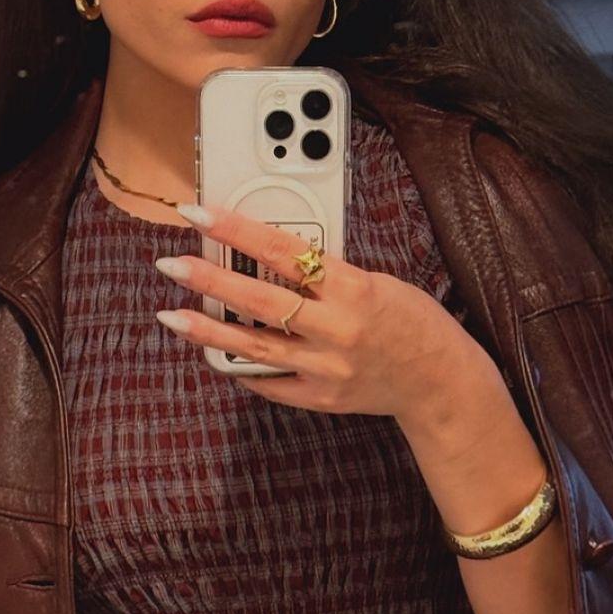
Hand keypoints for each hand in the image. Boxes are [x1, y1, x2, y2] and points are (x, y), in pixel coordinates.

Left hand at [155, 202, 510, 446]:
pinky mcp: (321, 398)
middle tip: (172, 264)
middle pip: (260, 300)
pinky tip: (215, 353)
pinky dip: (242, 367)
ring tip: (172, 315)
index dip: (237, 231)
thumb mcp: (375, 282)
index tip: (200, 216)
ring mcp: (326, 368)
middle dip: (209, 280)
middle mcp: (337, 329)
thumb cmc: (411, 322)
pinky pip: (270, 383)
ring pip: (254, 346)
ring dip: (207, 331)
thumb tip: (268, 256)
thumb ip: (325, 274)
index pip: (283, 251)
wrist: (440, 382)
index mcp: (354, 288)